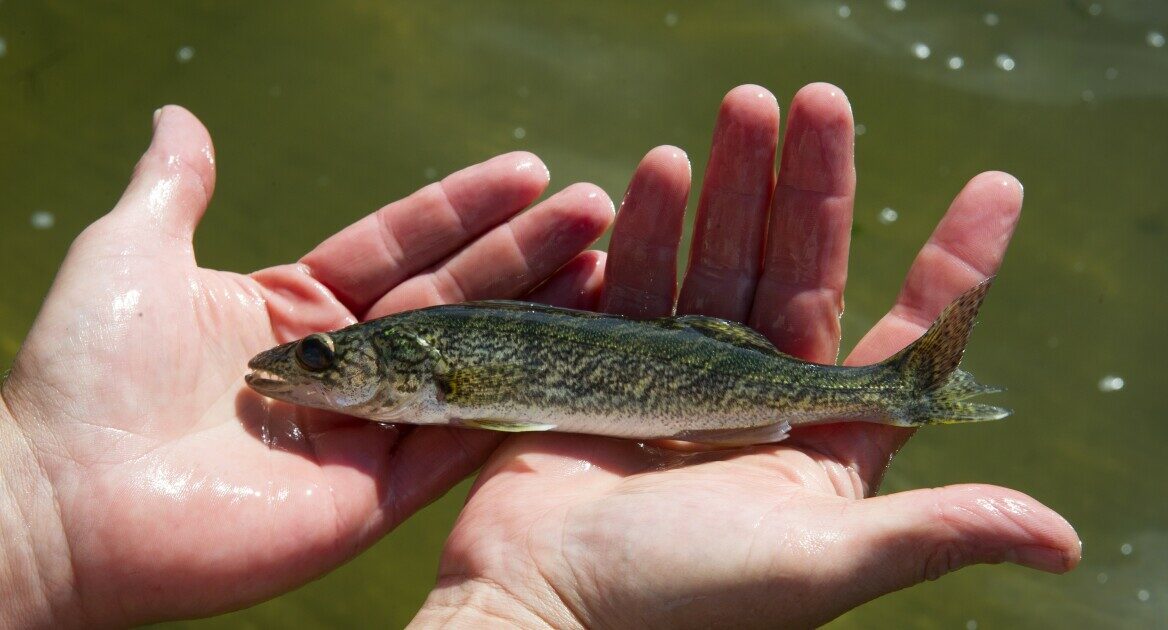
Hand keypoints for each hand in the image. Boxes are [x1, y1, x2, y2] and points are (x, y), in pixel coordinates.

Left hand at [0, 106, 613, 625]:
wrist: (62, 498)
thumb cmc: (88, 369)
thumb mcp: (132, 251)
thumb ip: (175, 187)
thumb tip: (180, 115)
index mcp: (298, 306)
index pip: (402, 244)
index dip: (464, 206)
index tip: (528, 169)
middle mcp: (347, 364)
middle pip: (455, 294)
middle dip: (526, 249)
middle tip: (596, 206)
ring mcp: (369, 430)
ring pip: (472, 360)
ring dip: (539, 314)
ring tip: (609, 265)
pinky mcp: (379, 495)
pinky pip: (462, 438)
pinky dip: (517, 397)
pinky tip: (574, 353)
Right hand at [413, 84, 1080, 627]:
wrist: (543, 611)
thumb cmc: (682, 603)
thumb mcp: (818, 568)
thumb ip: (928, 534)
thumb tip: (1064, 539)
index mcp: (822, 445)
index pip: (906, 342)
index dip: (956, 267)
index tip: (996, 189)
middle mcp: (758, 403)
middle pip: (801, 273)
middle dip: (812, 187)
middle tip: (817, 100)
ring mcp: (680, 381)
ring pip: (719, 263)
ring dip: (730, 187)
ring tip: (738, 109)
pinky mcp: (607, 371)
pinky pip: (637, 285)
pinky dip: (649, 229)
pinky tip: (657, 174)